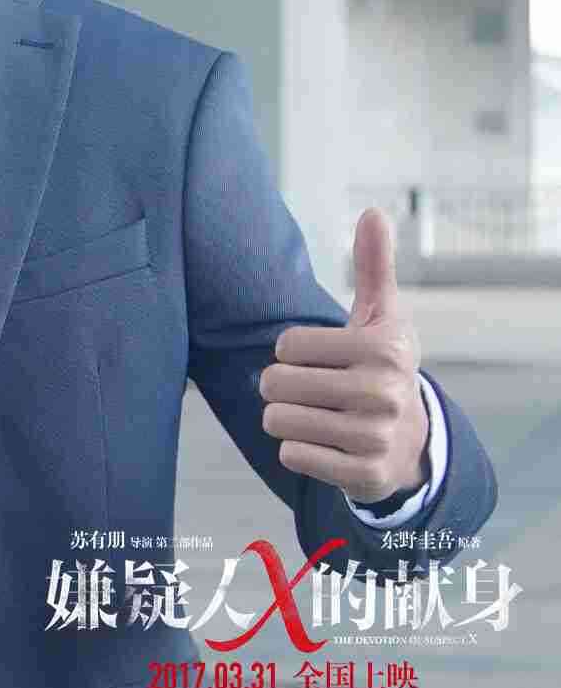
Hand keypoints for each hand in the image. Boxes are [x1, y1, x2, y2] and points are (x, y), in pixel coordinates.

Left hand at [260, 208, 430, 503]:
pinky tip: (327, 445)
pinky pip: (292, 455)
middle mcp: (384, 393)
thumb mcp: (381, 316)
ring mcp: (376, 437)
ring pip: (277, 420)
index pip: (286, 345)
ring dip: (285, 418)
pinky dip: (298, 450)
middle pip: (275, 383)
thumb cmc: (381, 366)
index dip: (292, 353)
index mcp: (383, 348)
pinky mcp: (364, 475)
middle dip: (282, 387)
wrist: (412, 440)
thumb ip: (373, 265)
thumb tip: (374, 212)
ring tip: (319, 416)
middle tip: (315, 391)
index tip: (323, 359)